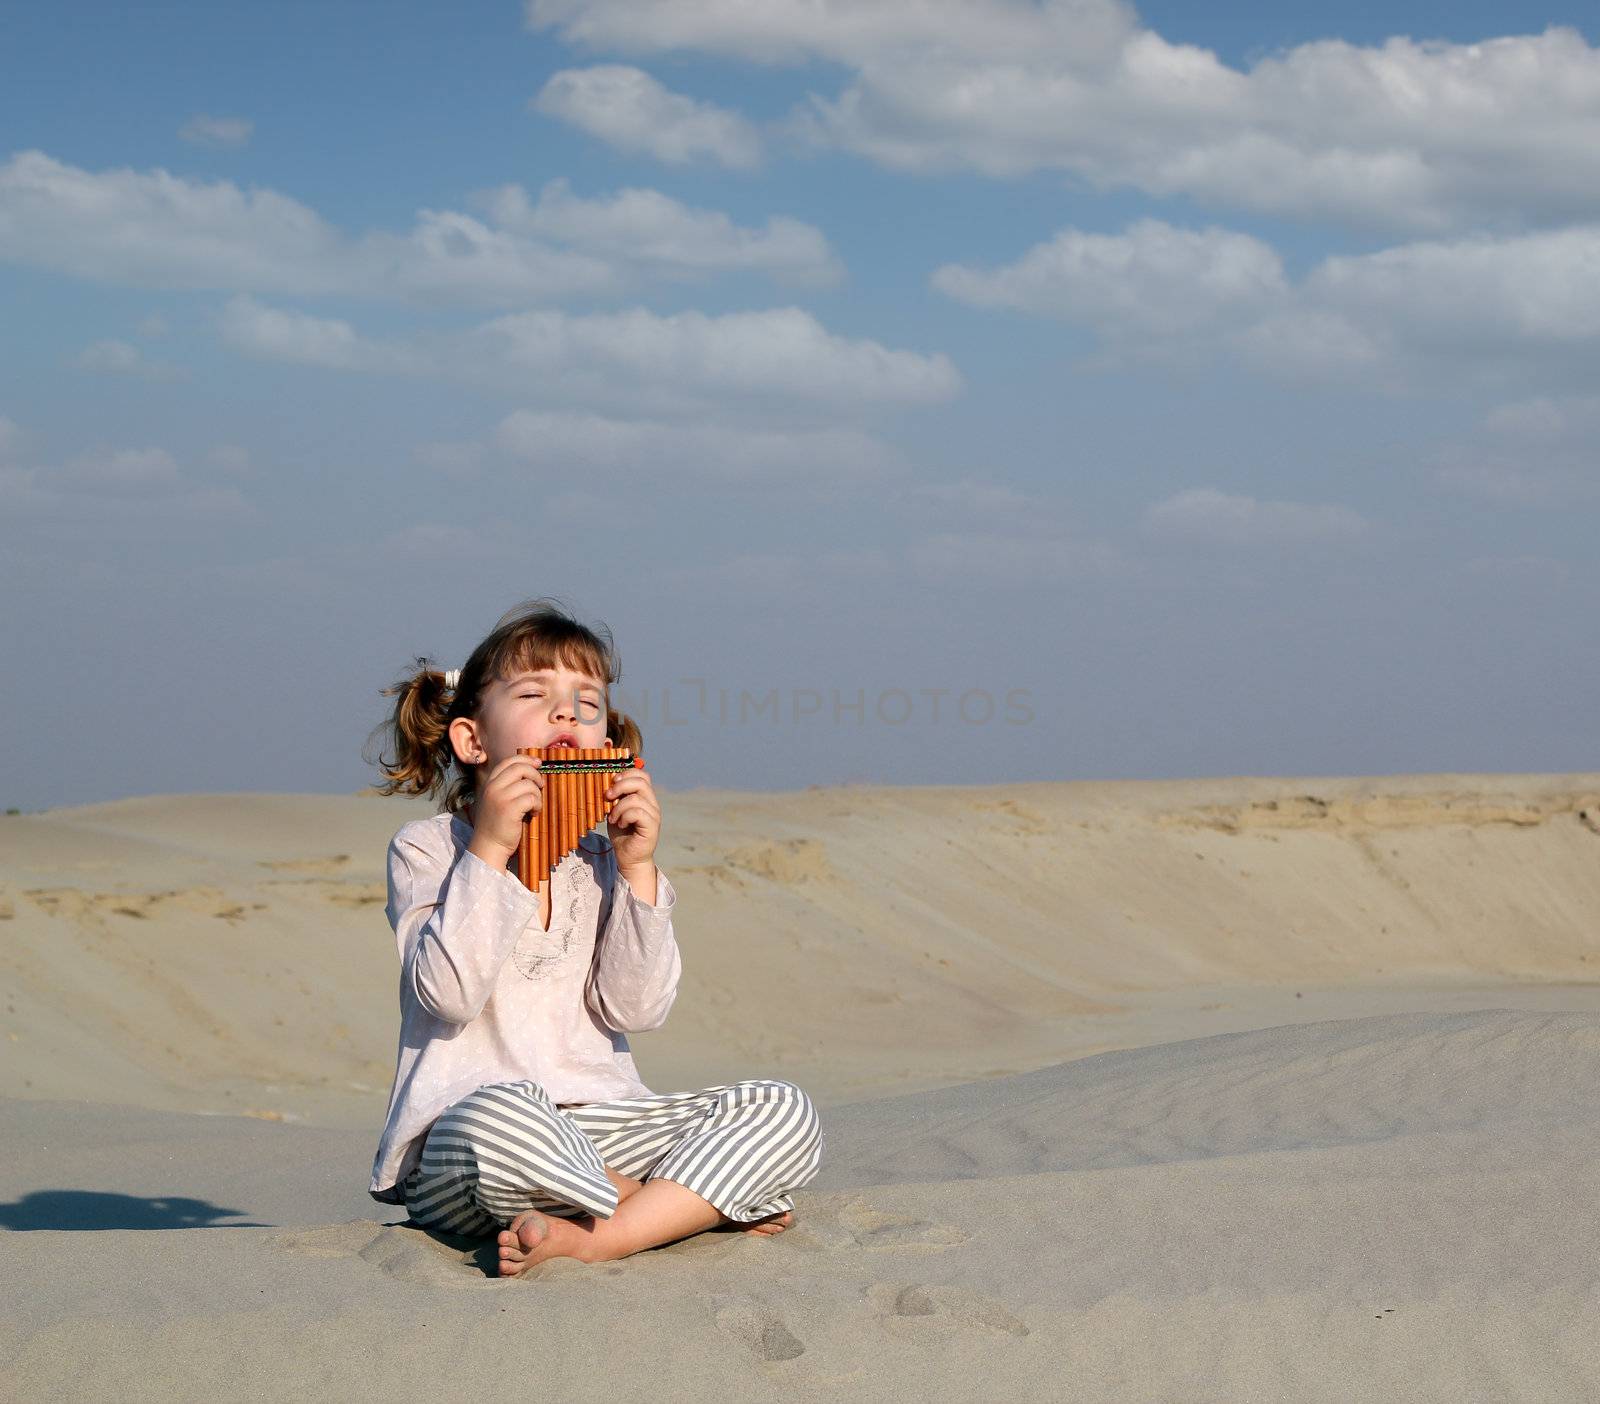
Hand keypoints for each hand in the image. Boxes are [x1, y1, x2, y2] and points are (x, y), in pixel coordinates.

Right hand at [467, 754, 543, 867]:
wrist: (489, 846)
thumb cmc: (497, 825)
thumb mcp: (497, 800)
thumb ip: (508, 785)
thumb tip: (532, 770)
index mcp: (490, 783)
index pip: (508, 761)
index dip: (525, 759)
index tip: (538, 763)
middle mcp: (493, 787)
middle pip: (520, 767)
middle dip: (535, 774)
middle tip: (541, 785)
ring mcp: (500, 797)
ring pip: (528, 784)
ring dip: (537, 794)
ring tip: (534, 806)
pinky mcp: (509, 809)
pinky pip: (532, 798)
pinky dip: (537, 805)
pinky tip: (533, 813)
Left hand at [605, 764, 660, 878]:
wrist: (629, 858)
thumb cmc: (622, 834)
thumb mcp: (615, 811)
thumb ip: (615, 798)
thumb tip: (607, 782)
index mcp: (644, 797)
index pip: (642, 775)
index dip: (626, 774)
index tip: (611, 782)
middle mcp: (652, 803)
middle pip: (641, 781)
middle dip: (620, 786)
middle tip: (608, 797)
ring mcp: (654, 814)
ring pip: (636, 798)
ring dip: (619, 807)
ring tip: (613, 818)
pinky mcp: (652, 826)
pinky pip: (638, 813)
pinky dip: (625, 816)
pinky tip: (620, 824)